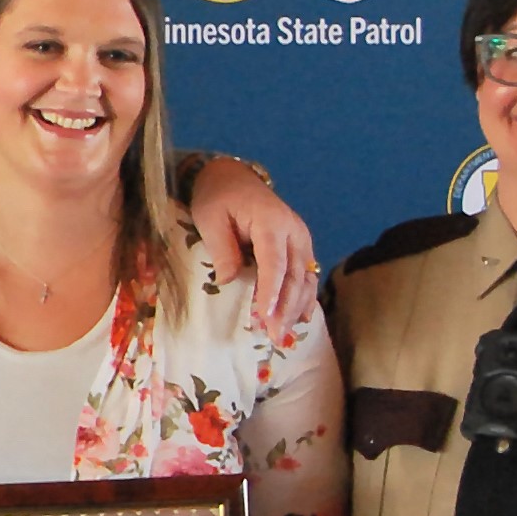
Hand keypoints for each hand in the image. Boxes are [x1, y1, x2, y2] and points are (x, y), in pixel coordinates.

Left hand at [187, 157, 317, 335]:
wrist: (233, 178)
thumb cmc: (218, 197)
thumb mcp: (210, 218)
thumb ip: (222, 249)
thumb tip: (228, 281)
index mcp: (271, 222)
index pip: (274, 264)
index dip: (270, 293)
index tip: (264, 318)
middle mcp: (293, 231)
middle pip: (294, 276)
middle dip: (285, 309)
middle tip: (274, 336)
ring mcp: (300, 240)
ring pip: (305, 279)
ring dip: (295, 309)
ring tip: (283, 335)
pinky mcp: (299, 248)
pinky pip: (306, 276)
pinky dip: (303, 299)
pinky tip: (299, 320)